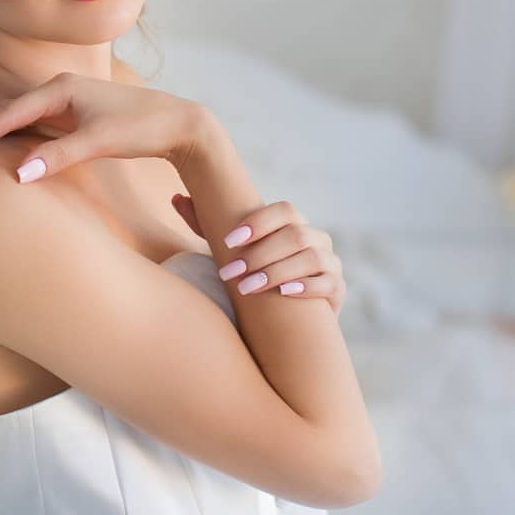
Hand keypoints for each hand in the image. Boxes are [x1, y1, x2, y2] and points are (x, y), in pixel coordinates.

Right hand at [0, 70, 204, 179]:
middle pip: (2, 112)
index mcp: (60, 90)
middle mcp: (58, 89)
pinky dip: (3, 123)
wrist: (178, 121)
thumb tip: (18, 174)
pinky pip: (27, 118)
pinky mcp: (72, 113)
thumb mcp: (101, 142)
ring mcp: (64, 100)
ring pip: (13, 114)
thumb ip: (59, 156)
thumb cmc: (142, 128)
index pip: (8, 116)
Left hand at [172, 194, 346, 314]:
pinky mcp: (337, 290)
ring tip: (247, 287)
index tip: (228, 241)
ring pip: (312, 257)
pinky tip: (282, 294)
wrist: (283, 316)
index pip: (284, 210)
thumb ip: (206, 224)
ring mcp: (330, 263)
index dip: (258, 222)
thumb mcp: (229, 250)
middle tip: (230, 273)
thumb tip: (176, 198)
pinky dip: (307, 286)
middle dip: (259, 253)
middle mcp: (316, 238)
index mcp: (293, 224)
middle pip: (295, 234)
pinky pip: (329, 283)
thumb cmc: (251, 273)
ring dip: (277, 271)